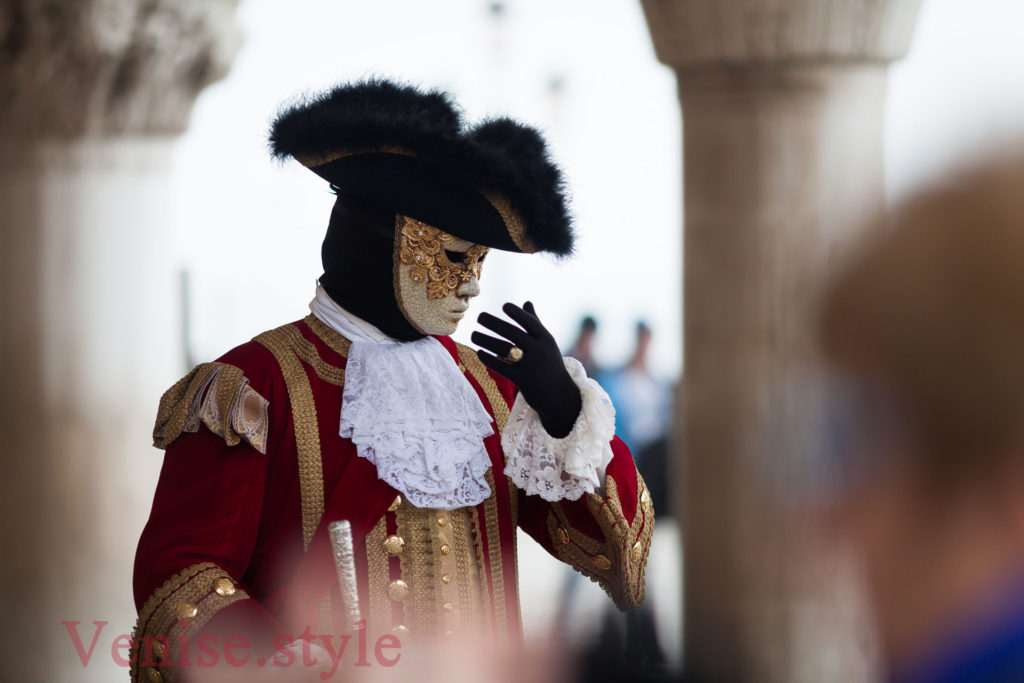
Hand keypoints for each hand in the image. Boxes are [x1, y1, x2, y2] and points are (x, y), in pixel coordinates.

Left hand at [472, 302, 581, 437]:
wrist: (560, 397)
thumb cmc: (550, 364)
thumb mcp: (547, 343)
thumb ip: (535, 322)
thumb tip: (527, 301)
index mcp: (546, 339)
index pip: (530, 322)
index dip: (517, 313)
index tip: (504, 306)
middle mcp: (539, 350)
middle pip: (513, 333)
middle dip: (494, 323)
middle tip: (479, 316)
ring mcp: (531, 365)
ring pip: (504, 349)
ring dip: (486, 340)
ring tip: (473, 335)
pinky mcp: (523, 380)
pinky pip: (502, 367)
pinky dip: (489, 359)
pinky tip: (479, 353)